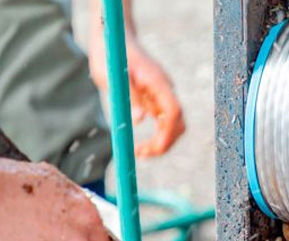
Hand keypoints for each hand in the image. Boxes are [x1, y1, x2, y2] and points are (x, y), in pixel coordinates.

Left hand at [89, 35, 184, 157]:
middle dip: (165, 143)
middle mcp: (164, 89)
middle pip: (178, 122)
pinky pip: (163, 122)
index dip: (167, 134)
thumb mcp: (112, 75)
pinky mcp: (155, 99)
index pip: (173, 112)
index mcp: (157, 82)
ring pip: (173, 125)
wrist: (112, 39)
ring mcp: (161, 95)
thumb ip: (129, 96)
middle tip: (141, 154)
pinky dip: (157, 137)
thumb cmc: (110, 54)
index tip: (152, 149)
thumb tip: (140, 120)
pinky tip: (141, 145)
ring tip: (140, 152)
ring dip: (162, 142)